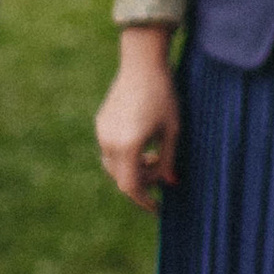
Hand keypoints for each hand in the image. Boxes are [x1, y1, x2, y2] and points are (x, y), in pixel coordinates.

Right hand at [94, 35, 179, 209]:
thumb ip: (169, 160)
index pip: (131, 186)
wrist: (142, 65)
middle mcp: (109, 142)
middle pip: (121, 178)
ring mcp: (102, 133)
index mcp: (128, 147)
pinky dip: (125, 155)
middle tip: (163, 174)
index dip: (144, 200)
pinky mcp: (101, 123)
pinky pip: (110, 149)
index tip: (158, 208)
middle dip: (142, 182)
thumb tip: (170, 183)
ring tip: (155, 156)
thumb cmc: (164, 97)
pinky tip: (143, 142)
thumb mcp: (173, 130)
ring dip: (133, 168)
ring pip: (113, 165)